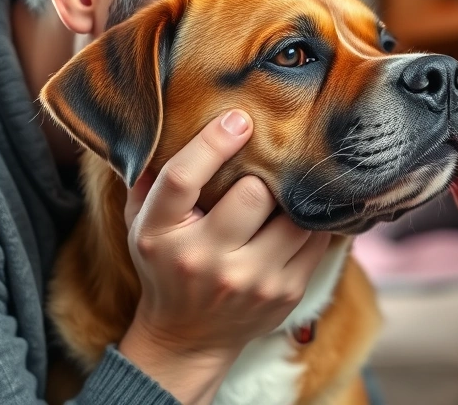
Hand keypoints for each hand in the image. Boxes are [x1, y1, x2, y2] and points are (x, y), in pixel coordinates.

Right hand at [118, 110, 330, 403]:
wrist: (186, 338)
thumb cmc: (166, 265)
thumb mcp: (141, 224)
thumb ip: (151, 177)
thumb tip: (172, 119)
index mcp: (160, 235)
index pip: (182, 179)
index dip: (213, 142)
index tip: (239, 119)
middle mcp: (204, 260)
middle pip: (253, 194)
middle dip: (264, 175)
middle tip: (268, 166)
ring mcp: (249, 281)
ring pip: (293, 217)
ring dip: (293, 198)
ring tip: (290, 187)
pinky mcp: (285, 293)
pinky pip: (316, 240)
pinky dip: (313, 222)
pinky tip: (302, 214)